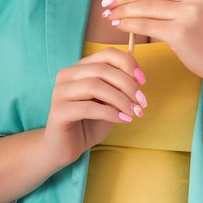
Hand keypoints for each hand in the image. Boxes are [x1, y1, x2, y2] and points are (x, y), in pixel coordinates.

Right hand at [41, 48, 146, 171]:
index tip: (143, 80)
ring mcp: (60, 91)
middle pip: (103, 69)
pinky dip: (110, 113)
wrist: (64, 148)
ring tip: (134, 112)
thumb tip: (138, 77)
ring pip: (95, 86)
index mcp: (80, 67)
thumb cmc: (89, 123)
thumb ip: (118, 87)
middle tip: (142, 102)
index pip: (107, 54)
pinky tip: (123, 120)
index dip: (128, 63)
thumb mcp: (108, 102)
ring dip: (120, 99)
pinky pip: (88, 107)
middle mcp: (67, 75)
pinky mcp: (58, 111)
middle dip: (127, 85)